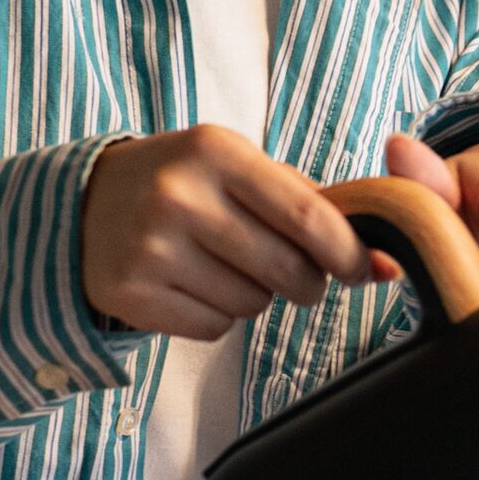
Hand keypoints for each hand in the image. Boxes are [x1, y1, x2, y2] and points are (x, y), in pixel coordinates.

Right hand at [79, 127, 380, 339]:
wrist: (88, 203)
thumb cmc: (189, 183)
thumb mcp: (241, 167)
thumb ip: (314, 205)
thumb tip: (390, 264)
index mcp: (217, 152)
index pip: (309, 217)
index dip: (349, 254)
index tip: (363, 268)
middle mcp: (179, 196)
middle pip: (287, 270)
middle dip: (305, 281)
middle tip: (290, 271)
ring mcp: (149, 246)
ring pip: (252, 303)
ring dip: (255, 296)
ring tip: (223, 265)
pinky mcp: (128, 291)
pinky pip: (213, 328)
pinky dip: (216, 316)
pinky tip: (191, 284)